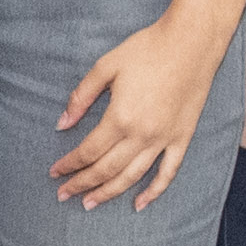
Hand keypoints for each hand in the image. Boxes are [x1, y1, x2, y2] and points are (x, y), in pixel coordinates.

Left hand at [51, 8, 231, 210]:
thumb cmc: (147, 49)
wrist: (191, 41)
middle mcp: (142, 134)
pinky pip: (168, 172)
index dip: (69, 164)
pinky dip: (154, 192)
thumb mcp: (106, 66)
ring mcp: (164, 139)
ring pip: (132, 177)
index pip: (88, 151)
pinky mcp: (183, 137)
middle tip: (64, 194)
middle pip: (106, 169)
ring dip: (109, 193)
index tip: (55, 172)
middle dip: (82, 184)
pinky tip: (139, 204)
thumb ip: (81, 96)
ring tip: (90, 204)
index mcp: (120, 117)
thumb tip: (62, 123)